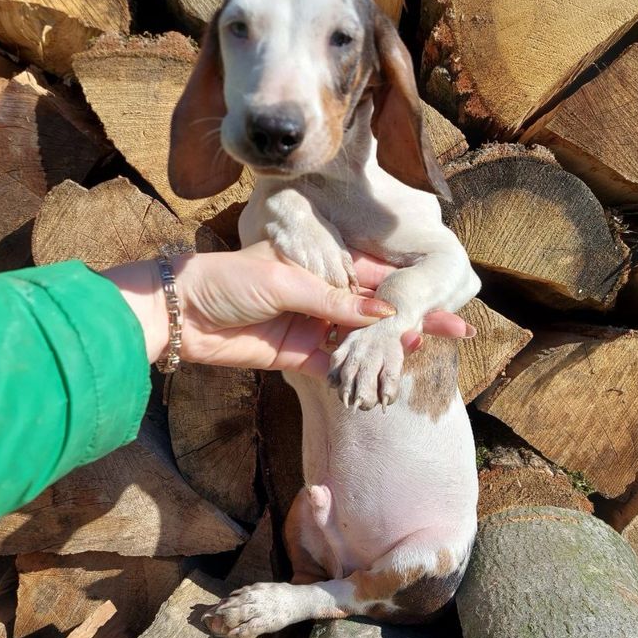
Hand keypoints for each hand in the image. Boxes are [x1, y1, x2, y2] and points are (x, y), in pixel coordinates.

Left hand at [105, 241, 474, 375]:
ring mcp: (310, 325)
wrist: (178, 314)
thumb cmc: (226, 280)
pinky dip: (357, 370)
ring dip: (389, 347)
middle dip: (412, 318)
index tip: (444, 295)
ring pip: (361, 339)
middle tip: (458, 328)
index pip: (375, 275)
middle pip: (376, 308)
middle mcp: (320, 293)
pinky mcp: (296, 355)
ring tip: (423, 352)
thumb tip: (383, 311)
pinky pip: (336, 364)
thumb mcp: (284, 280)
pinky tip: (385, 375)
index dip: (409, 288)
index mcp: (320, 262)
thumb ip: (334, 299)